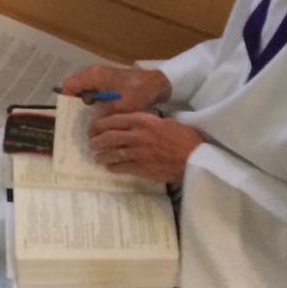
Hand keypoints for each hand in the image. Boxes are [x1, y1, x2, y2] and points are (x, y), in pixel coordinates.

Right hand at [60, 65, 169, 114]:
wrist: (160, 82)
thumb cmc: (140, 90)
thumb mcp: (123, 106)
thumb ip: (106, 116)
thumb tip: (92, 129)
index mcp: (94, 75)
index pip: (70, 85)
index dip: (66, 101)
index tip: (69, 119)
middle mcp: (94, 75)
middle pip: (75, 89)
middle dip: (75, 107)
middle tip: (77, 125)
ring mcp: (102, 79)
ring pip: (85, 93)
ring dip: (85, 108)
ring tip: (88, 125)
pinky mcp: (109, 84)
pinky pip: (95, 95)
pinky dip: (95, 106)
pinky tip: (101, 120)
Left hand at [87, 111, 202, 183]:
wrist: (195, 157)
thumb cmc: (184, 137)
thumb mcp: (164, 121)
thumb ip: (147, 121)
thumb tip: (132, 122)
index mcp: (143, 120)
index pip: (114, 119)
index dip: (99, 124)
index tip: (93, 128)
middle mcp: (137, 134)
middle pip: (108, 136)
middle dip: (96, 140)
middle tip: (91, 143)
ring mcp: (139, 152)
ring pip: (112, 152)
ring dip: (101, 155)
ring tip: (97, 157)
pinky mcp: (142, 168)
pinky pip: (121, 167)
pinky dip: (113, 167)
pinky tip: (109, 167)